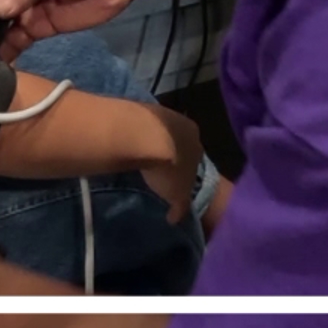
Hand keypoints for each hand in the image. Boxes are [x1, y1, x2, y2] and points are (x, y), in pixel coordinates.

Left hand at [136, 105, 204, 224]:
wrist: (143, 137)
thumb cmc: (168, 168)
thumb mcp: (178, 193)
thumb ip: (180, 206)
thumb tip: (175, 219)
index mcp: (197, 141)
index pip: (195, 155)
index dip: (186, 167)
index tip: (175, 178)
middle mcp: (184, 124)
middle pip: (179, 140)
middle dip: (171, 152)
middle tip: (158, 167)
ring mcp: (162, 113)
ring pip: (161, 130)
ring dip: (154, 140)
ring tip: (141, 156)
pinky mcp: (141, 108)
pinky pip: (142, 124)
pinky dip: (138, 133)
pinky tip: (130, 144)